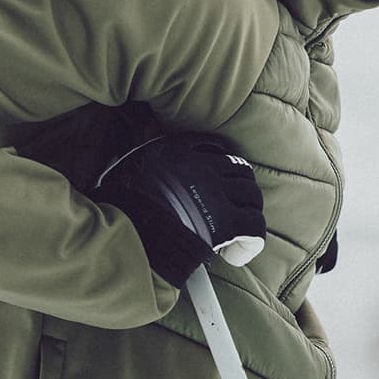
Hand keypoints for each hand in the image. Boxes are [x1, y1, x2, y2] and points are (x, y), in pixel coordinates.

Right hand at [96, 133, 266, 287]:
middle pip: (241, 172)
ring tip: (236, 231)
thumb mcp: (130, 166)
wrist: (129, 235)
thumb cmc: (123, 206)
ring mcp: (217, 196)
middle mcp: (203, 170)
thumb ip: (144, 146)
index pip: (215, 148)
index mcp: (180, 154)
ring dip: (248, 213)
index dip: (223, 165)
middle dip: (241, 189)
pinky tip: (236, 254)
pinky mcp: (226, 225)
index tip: (221, 181)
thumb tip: (149, 124)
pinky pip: (255, 227)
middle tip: (232, 209)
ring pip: (252, 197)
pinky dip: (251, 242)